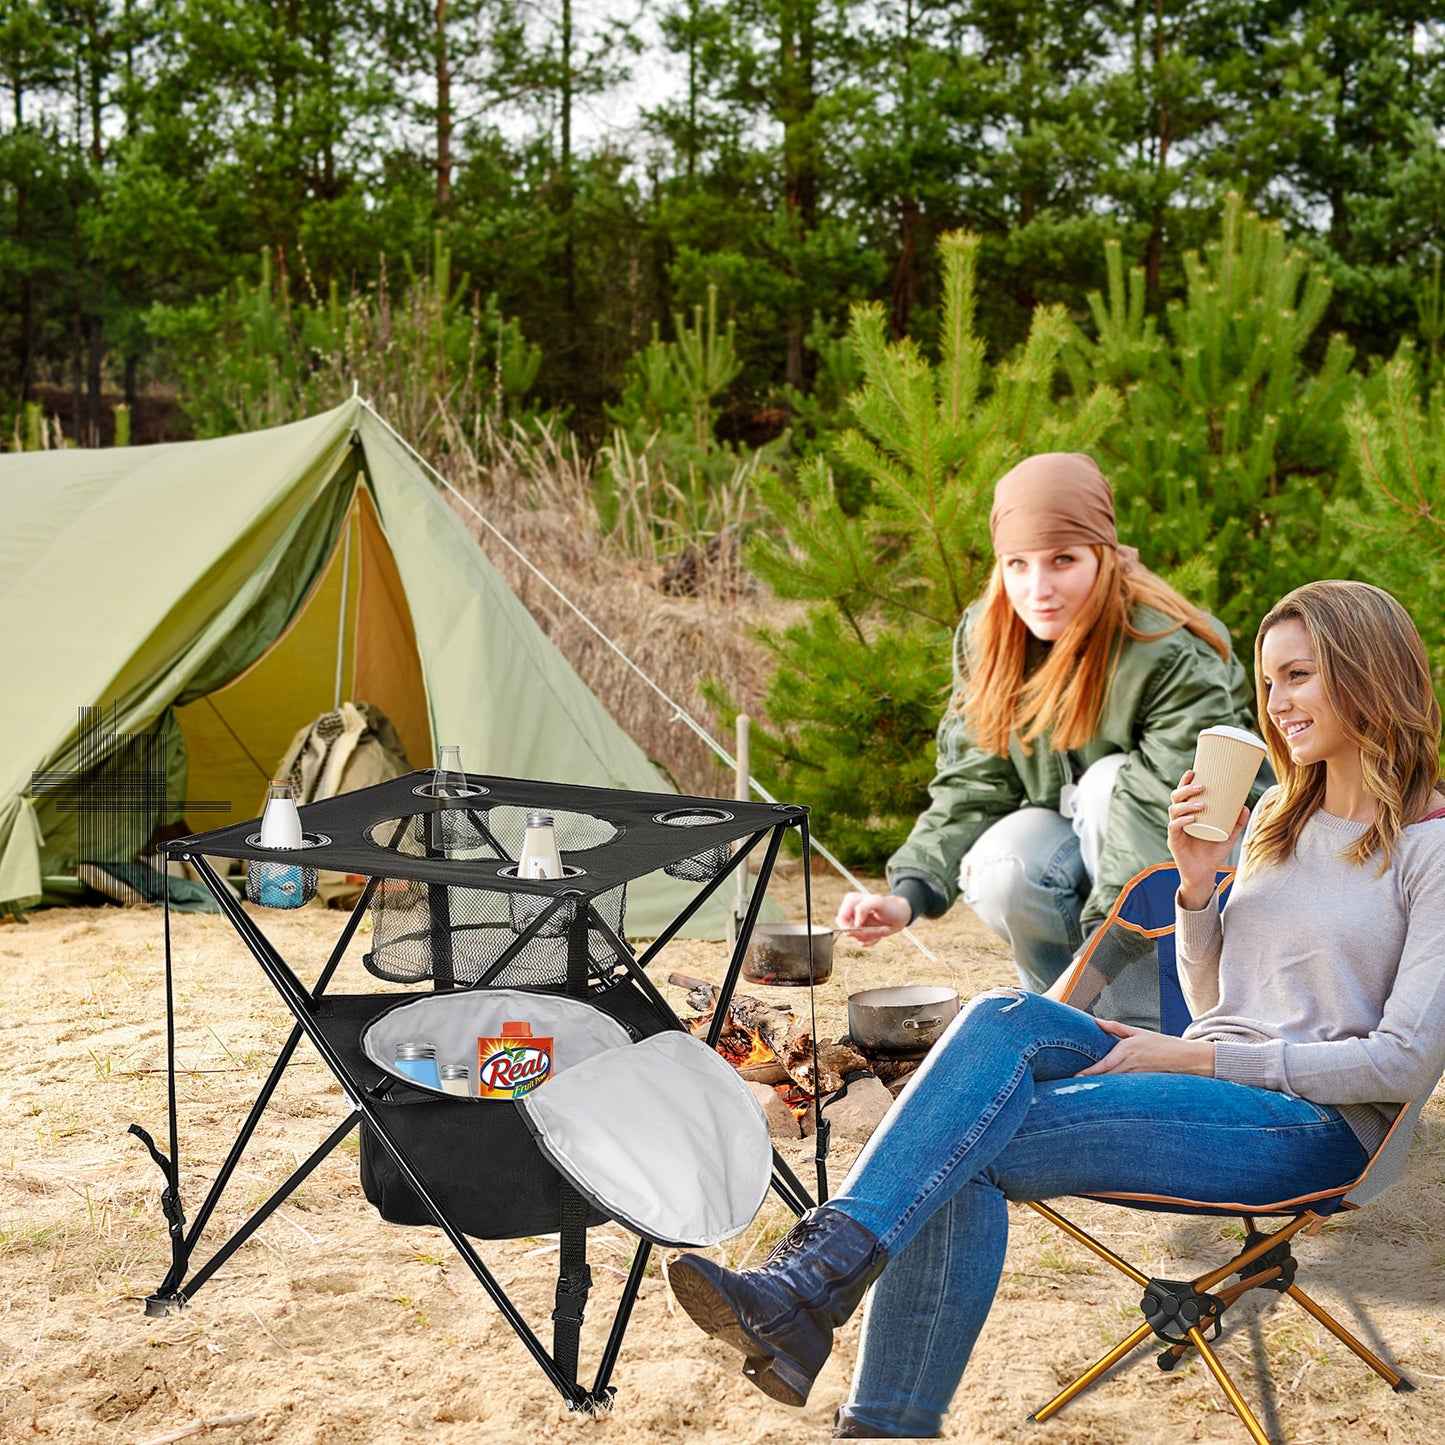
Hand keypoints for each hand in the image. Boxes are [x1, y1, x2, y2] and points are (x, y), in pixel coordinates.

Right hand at [835, 891, 910, 945]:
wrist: (901, 915)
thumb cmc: (890, 905)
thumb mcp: (877, 901)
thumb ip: (863, 908)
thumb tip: (855, 924)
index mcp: (851, 902)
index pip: (840, 919)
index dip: (848, 926)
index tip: (860, 927)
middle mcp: (852, 914)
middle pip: (848, 931)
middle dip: (863, 933)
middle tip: (875, 929)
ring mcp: (857, 925)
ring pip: (856, 938)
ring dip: (871, 935)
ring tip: (883, 928)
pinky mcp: (863, 933)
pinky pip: (863, 943)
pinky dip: (873, 940)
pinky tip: (881, 932)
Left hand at [1074, 1018, 1215, 1076]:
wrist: (1183, 1058)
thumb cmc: (1159, 1043)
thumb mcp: (1137, 1032)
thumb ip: (1116, 1027)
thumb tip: (1096, 1022)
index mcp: (1127, 1050)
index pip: (1104, 1064)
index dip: (1090, 1072)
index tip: (1077, 1076)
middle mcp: (1130, 1065)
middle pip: (1106, 1077)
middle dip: (1090, 1081)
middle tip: (1074, 1085)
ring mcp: (1136, 1076)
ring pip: (1114, 1083)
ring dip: (1100, 1086)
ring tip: (1084, 1089)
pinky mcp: (1141, 1082)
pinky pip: (1124, 1087)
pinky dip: (1114, 1089)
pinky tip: (1104, 1092)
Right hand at [1167, 769, 1246, 908]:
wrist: (1204, 875)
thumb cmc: (1213, 853)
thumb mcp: (1228, 836)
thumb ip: (1236, 823)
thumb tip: (1245, 806)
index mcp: (1188, 813)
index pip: (1183, 793)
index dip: (1185, 781)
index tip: (1193, 771)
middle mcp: (1179, 818)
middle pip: (1175, 798)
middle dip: (1186, 790)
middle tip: (1202, 787)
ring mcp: (1176, 829)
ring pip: (1173, 810)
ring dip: (1187, 805)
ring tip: (1201, 805)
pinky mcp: (1174, 841)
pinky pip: (1174, 827)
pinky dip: (1182, 821)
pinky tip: (1192, 818)